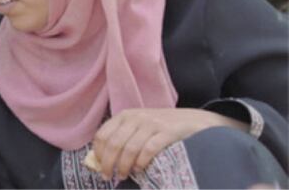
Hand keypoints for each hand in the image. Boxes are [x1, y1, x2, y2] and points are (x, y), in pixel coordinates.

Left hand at [92, 108, 246, 180]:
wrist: (195, 120)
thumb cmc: (162, 127)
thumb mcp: (139, 126)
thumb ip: (123, 137)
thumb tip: (102, 159)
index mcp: (125, 115)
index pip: (103, 134)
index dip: (98, 153)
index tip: (99, 166)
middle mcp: (136, 117)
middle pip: (114, 143)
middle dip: (108, 163)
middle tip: (108, 176)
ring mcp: (152, 123)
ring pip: (129, 148)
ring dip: (123, 166)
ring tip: (123, 176)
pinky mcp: (167, 131)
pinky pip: (148, 149)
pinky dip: (141, 162)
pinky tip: (139, 169)